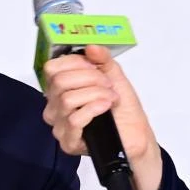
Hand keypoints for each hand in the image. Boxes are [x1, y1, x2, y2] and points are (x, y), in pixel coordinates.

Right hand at [41, 45, 162, 189]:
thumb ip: (103, 61)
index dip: (75, 63)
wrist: (137, 137)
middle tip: (108, 85)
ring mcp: (60, 126)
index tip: (97, 67)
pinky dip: (94, 108)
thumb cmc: (123, 110)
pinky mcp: (69, 142)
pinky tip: (106, 107)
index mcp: (61, 90)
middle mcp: (55, 107)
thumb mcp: (115, 78)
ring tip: (111, 98)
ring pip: (67, 99)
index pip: (52, 68)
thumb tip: (91, 47)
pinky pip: (74, 119)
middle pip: (59, 82)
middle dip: (89, 78)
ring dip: (95, 93)